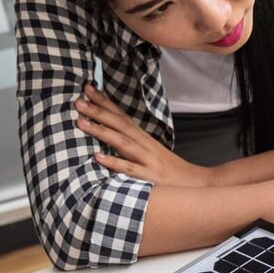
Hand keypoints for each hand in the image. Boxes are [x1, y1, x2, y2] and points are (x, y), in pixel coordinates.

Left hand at [75, 84, 212, 186]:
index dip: (104, 102)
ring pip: (121, 142)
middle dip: (97, 111)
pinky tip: (97, 157)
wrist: (195, 183)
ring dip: (100, 131)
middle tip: (78, 101)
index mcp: (142, 138)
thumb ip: (131, 143)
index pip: (121, 115)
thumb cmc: (168, 170)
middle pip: (119, 124)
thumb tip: (108, 135)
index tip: (87, 89)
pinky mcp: (149, 177)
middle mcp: (144, 145)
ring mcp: (146, 160)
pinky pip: (129, 169)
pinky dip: (113, 162)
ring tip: (80, 122)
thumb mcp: (150, 152)